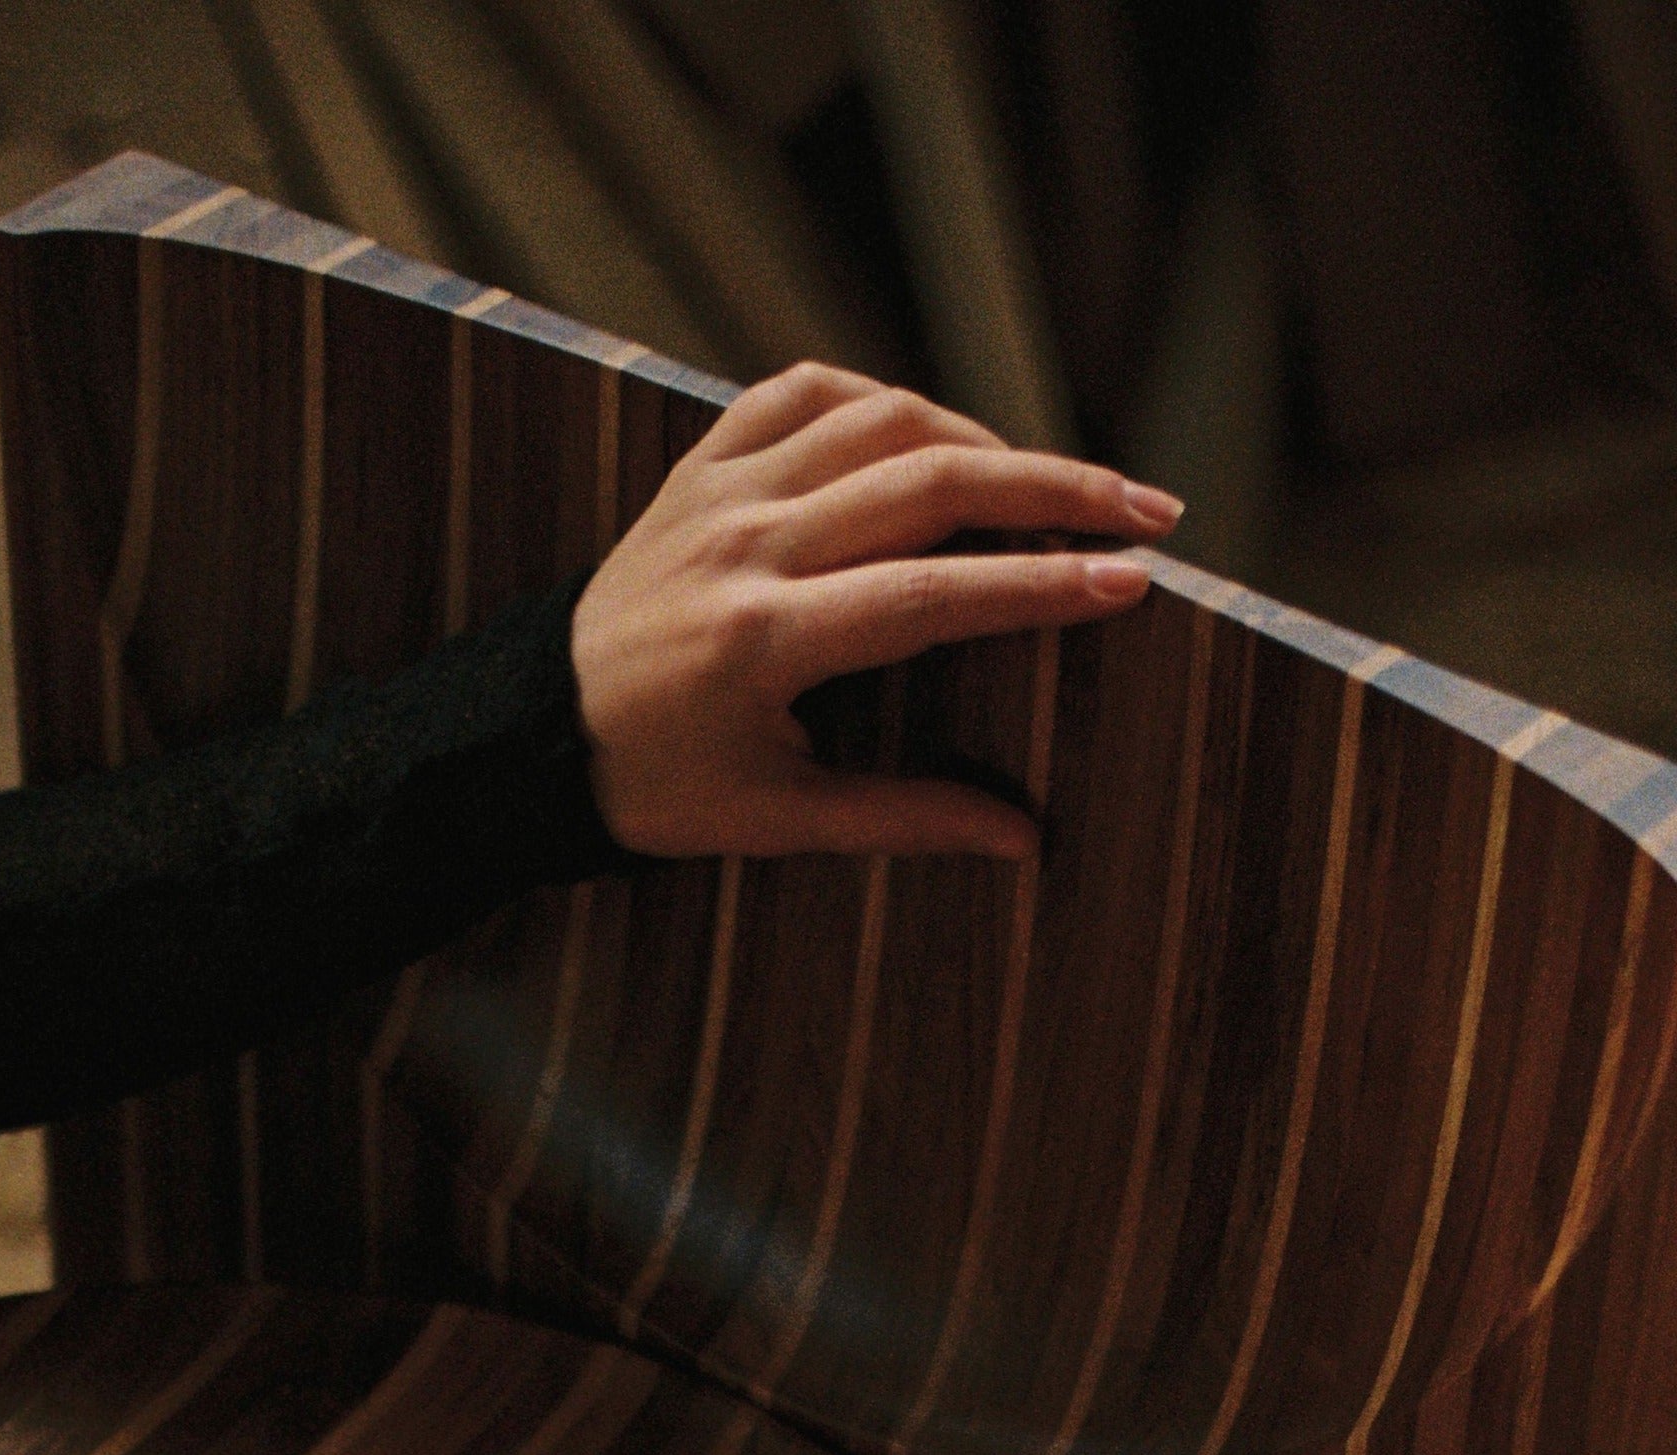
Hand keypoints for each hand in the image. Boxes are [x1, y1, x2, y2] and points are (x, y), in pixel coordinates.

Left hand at [571, 362, 1180, 862]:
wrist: (528, 737)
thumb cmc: (655, 789)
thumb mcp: (776, 820)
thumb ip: (904, 816)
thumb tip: (1023, 839)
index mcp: (764, 639)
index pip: (935, 592)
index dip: (1043, 583)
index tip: (1134, 579)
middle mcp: (746, 545)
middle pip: (930, 479)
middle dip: (1055, 489)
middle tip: (1148, 511)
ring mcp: (719, 491)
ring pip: (881, 418)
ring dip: (984, 438)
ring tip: (1055, 486)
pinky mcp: (699, 464)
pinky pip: (805, 392)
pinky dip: (881, 400)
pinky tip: (934, 436)